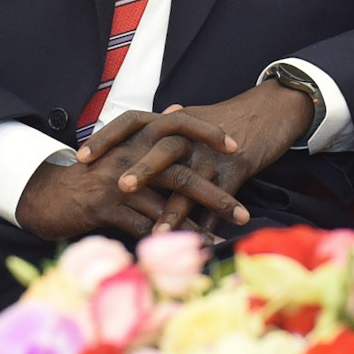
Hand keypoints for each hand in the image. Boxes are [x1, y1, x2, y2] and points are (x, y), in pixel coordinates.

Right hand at [14, 108, 244, 240]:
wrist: (48, 194)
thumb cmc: (92, 175)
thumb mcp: (121, 149)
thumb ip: (151, 136)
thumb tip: (176, 111)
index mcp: (136, 137)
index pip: (179, 126)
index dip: (208, 134)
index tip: (236, 147)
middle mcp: (129, 154)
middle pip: (182, 174)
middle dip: (216, 196)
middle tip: (243, 212)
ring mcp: (117, 181)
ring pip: (167, 205)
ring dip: (196, 228)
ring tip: (221, 242)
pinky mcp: (106, 206)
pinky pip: (144, 227)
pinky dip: (167, 242)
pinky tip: (185, 256)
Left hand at [79, 80, 313, 233]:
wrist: (273, 110)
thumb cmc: (230, 119)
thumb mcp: (197, 118)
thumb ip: (174, 124)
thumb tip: (159, 118)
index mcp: (173, 122)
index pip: (131, 122)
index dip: (106, 138)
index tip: (81, 157)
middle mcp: (189, 135)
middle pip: (161, 150)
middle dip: (140, 170)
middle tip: (117, 188)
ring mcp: (213, 152)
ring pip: (190, 182)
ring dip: (174, 210)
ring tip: (157, 233)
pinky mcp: (237, 167)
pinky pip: (220, 197)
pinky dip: (210, 223)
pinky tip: (199, 242)